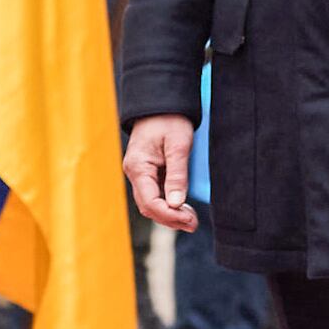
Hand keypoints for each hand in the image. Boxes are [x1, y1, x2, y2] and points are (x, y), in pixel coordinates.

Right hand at [123, 114, 199, 231]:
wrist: (161, 104)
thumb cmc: (169, 120)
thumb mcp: (178, 145)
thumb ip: (177, 175)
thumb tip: (176, 204)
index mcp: (138, 166)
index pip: (150, 202)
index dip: (169, 215)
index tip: (190, 220)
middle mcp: (134, 172)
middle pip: (148, 207)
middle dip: (170, 219)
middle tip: (194, 224)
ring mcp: (139, 173)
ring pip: (151, 203)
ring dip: (169, 214)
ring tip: (191, 219)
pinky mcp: (147, 172)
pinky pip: (154, 194)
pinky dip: (168, 204)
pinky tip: (183, 207)